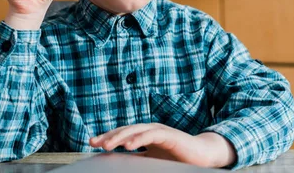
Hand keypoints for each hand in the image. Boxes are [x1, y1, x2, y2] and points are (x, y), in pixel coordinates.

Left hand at [89, 123, 235, 167]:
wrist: (201, 155)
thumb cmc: (177, 157)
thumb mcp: (153, 159)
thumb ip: (138, 159)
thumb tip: (120, 164)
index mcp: (144, 134)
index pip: (122, 134)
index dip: (107, 137)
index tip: (92, 143)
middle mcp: (149, 129)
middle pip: (125, 130)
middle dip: (109, 136)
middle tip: (94, 143)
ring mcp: (158, 130)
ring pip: (135, 131)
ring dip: (120, 137)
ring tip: (107, 145)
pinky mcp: (168, 135)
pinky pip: (150, 135)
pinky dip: (139, 139)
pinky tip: (129, 145)